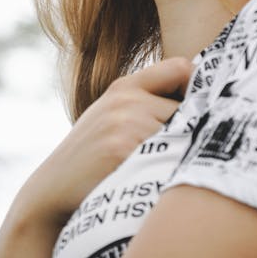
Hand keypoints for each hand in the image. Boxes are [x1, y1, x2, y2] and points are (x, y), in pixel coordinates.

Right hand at [11, 56, 192, 228]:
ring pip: (183, 134)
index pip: (182, 68)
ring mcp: (125, 122)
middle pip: (189, 109)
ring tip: (160, 168)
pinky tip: (154, 178)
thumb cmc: (92, 155)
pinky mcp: (125, 149)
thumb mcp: (113, 115)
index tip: (195, 111)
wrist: (53, 189)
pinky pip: (170, 156)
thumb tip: (203, 100)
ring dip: (180, 154)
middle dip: (188, 131)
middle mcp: (127, 98)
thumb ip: (146, 100)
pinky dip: (170, 170)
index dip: (196, 88)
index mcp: (125, 85)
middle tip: (174, 152)